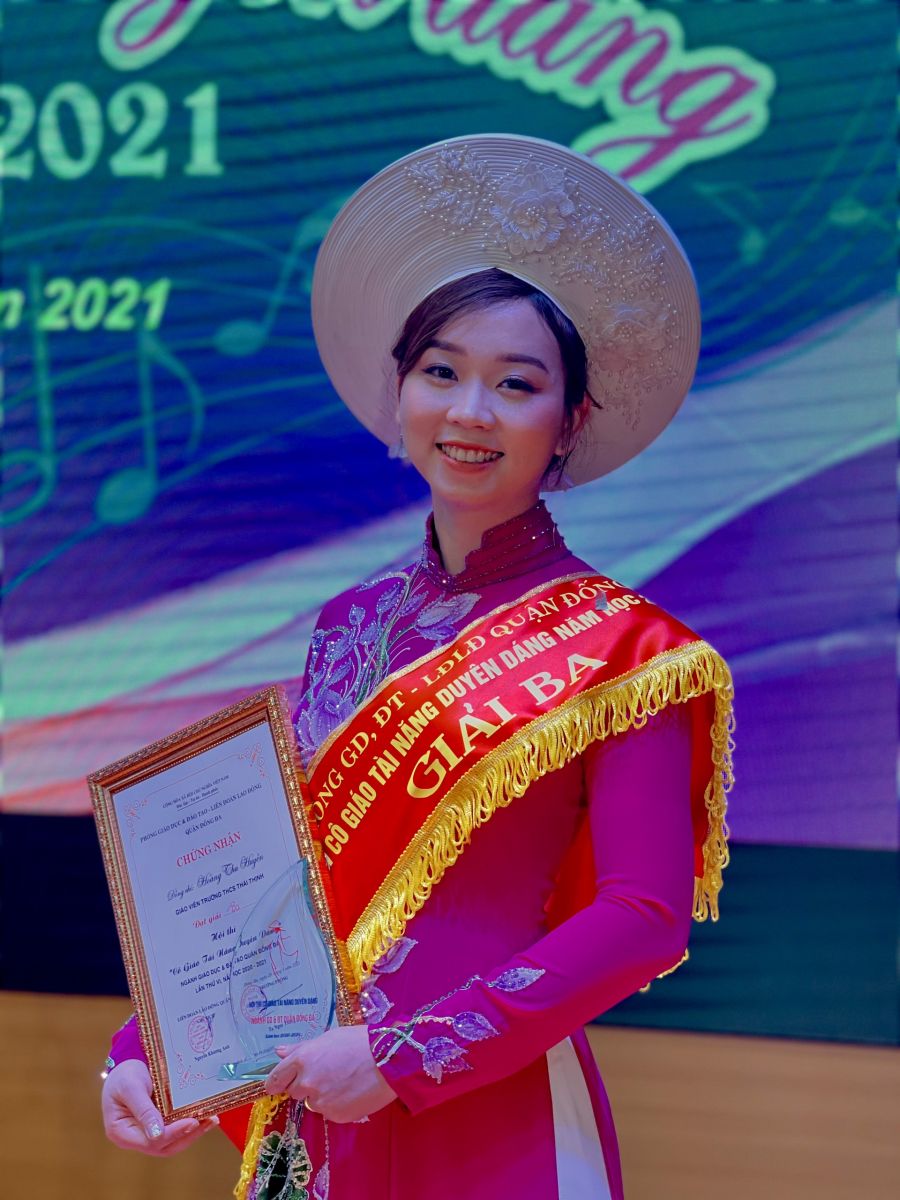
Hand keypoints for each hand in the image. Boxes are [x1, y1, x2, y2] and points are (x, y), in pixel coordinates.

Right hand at [102, 1059, 218, 1155]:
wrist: (124, 1066)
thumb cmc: (123, 1075)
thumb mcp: (131, 1088)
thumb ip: (143, 1110)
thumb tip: (157, 1135)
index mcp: (121, 1132)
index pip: (151, 1142)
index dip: (173, 1134)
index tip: (192, 1122)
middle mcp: (134, 1138)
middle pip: (164, 1147)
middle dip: (188, 1135)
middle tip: (208, 1121)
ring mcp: (146, 1133)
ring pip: (171, 1142)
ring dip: (192, 1132)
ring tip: (211, 1119)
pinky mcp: (157, 1126)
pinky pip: (173, 1130)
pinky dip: (189, 1126)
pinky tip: (204, 1116)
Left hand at [264, 1024, 396, 1123]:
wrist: (388, 1061)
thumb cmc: (359, 1042)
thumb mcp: (328, 1038)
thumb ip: (301, 1048)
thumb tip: (279, 1052)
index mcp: (303, 1059)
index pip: (276, 1077)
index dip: (275, 1082)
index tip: (275, 1084)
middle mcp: (307, 1082)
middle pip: (294, 1091)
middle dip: (304, 1085)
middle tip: (326, 1074)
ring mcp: (320, 1102)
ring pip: (312, 1103)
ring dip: (321, 1096)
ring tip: (343, 1082)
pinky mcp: (335, 1116)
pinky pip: (329, 1112)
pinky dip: (336, 1105)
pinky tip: (351, 1092)